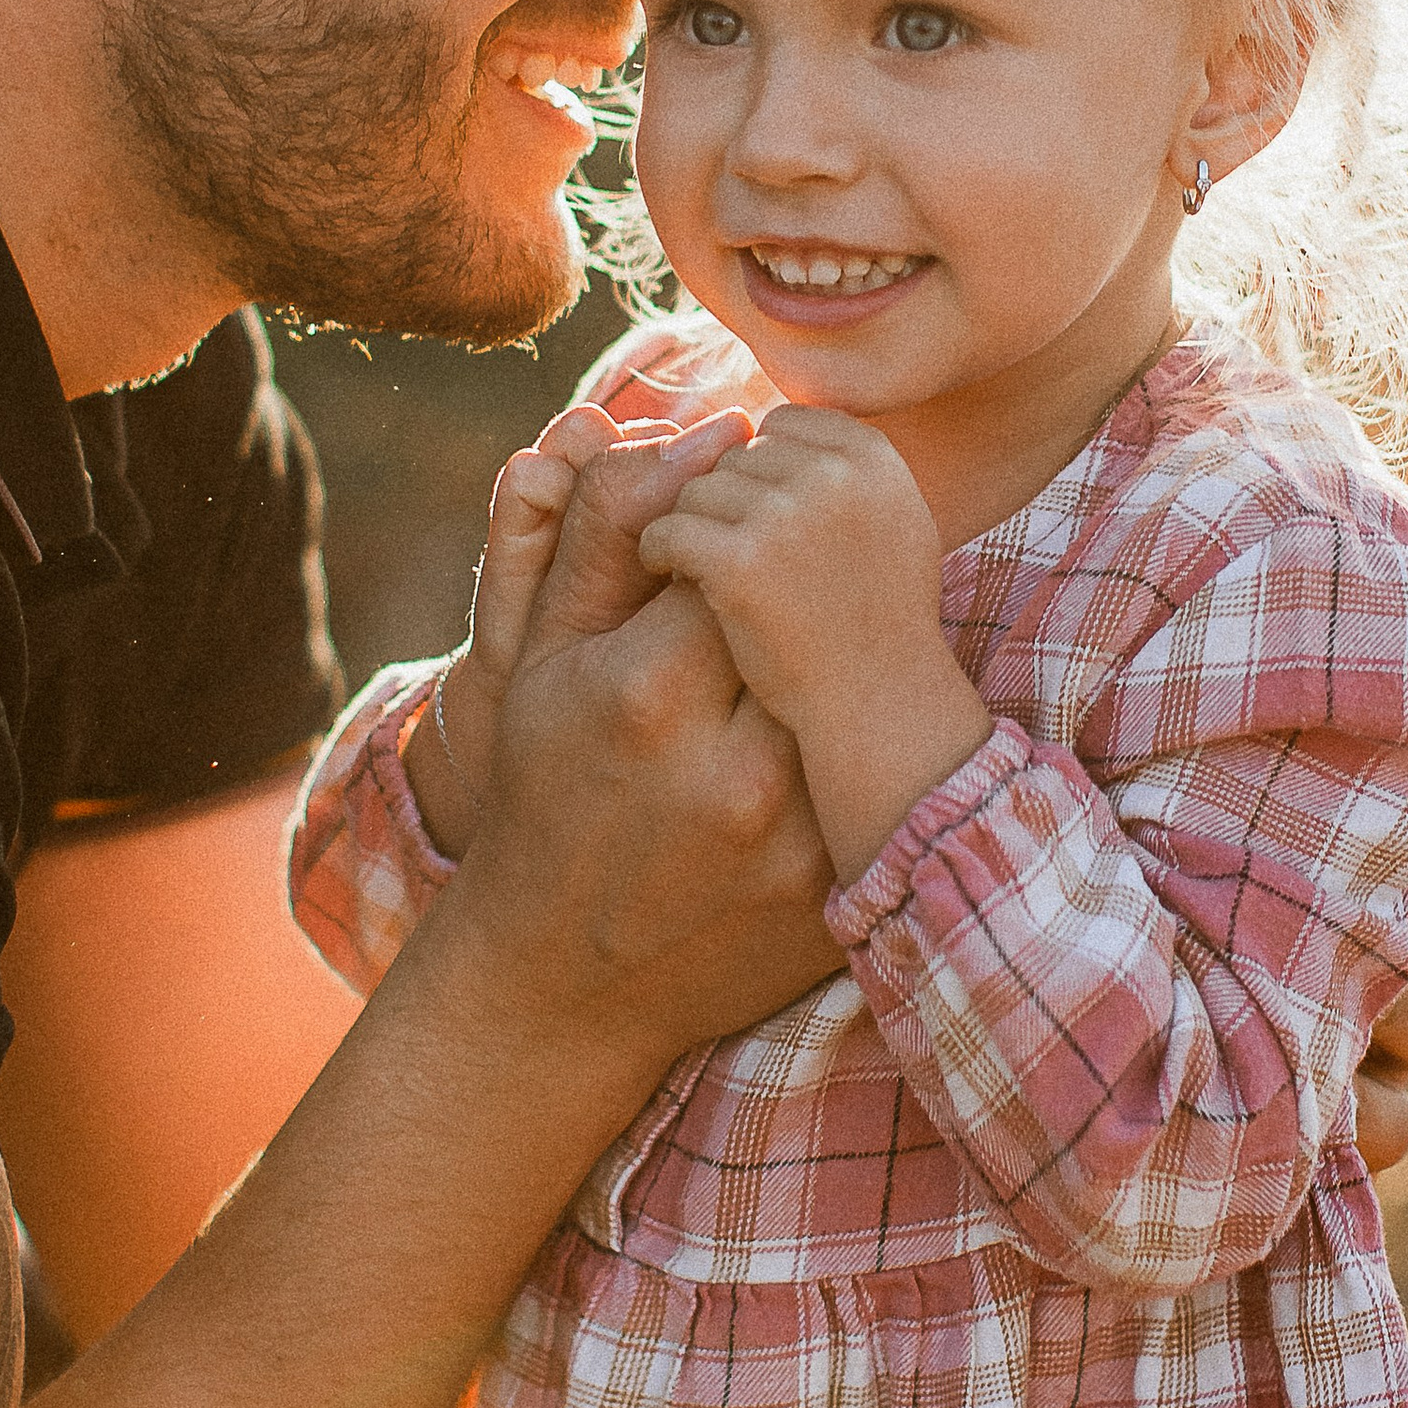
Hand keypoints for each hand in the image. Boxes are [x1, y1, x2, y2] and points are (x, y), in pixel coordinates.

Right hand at [443, 414, 847, 1071]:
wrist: (559, 981)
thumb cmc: (545, 791)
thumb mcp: (541, 656)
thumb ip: (610, 529)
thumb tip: (703, 427)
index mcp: (650, 694)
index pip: (743, 556)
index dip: (739, 543)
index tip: (721, 565)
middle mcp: (734, 769)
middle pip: (809, 622)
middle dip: (792, 603)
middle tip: (766, 617)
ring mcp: (797, 839)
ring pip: (849, 699)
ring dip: (827, 674)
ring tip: (788, 678)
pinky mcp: (838, 890)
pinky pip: (867, 778)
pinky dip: (849, 749)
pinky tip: (813, 746)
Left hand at [639, 407, 992, 887]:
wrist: (878, 713)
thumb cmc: (876, 626)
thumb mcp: (888, 526)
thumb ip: (841, 472)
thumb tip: (766, 423)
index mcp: (874, 456)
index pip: (782, 425)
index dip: (764, 477)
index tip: (768, 526)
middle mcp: (834, 473)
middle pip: (735, 457)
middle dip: (726, 504)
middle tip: (738, 563)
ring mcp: (786, 513)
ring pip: (694, 491)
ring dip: (691, 530)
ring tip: (707, 579)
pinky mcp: (738, 558)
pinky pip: (665, 530)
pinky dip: (659, 557)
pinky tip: (678, 586)